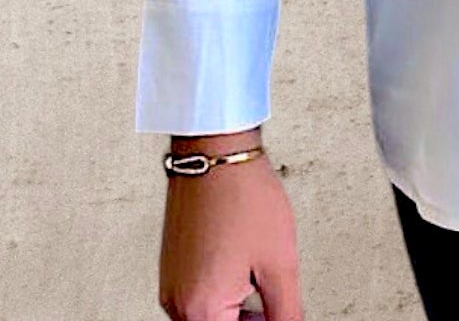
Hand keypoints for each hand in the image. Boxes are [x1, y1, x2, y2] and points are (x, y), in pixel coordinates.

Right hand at [157, 135, 302, 319]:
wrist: (216, 154)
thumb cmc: (244, 197)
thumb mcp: (280, 262)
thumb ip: (286, 312)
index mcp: (201, 309)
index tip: (276, 314)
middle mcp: (178, 303)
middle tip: (274, 303)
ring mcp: (172, 285)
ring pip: (209, 317)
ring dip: (237, 312)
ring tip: (263, 280)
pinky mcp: (174, 269)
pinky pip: (199, 298)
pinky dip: (224, 295)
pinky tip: (246, 270)